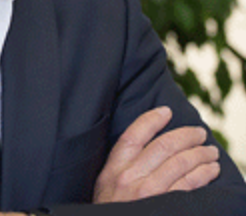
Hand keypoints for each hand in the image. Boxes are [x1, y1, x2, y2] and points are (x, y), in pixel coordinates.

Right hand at [93, 106, 220, 202]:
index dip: (152, 120)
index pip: (134, 135)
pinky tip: (211, 170)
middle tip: (199, 133)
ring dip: (200, 154)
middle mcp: (130, 178)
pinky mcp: (167, 208)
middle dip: (186, 136)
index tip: (166, 112)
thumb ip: (121, 168)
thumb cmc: (111, 211)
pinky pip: (189, 185)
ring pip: (180, 163)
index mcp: (113, 169)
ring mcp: (149, 194)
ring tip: (211, 151)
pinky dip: (203, 174)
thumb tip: (146, 146)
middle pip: (163, 146)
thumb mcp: (105, 187)